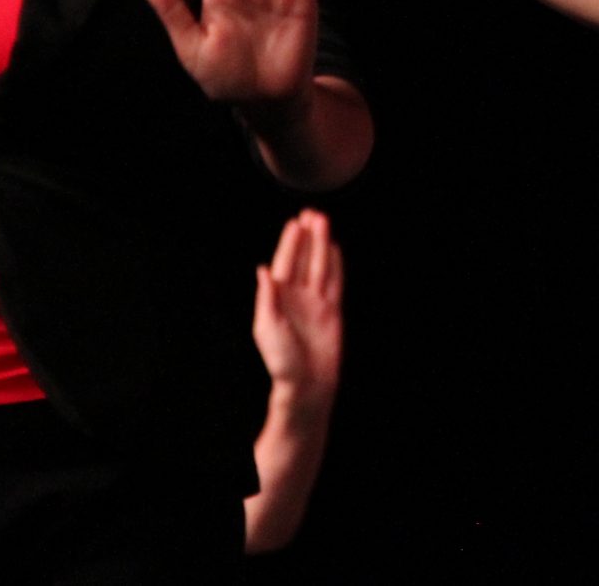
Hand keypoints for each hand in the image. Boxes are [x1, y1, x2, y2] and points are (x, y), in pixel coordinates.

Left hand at [252, 209, 344, 414]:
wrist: (307, 385)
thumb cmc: (282, 361)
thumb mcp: (267, 328)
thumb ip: (267, 298)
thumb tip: (262, 270)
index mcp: (278, 300)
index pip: (285, 265)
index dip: (290, 244)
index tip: (295, 223)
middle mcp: (297, 297)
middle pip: (303, 260)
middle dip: (307, 237)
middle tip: (312, 214)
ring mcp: (315, 303)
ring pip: (320, 266)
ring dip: (322, 245)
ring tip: (324, 222)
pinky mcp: (332, 311)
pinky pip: (335, 282)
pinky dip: (336, 265)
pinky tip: (335, 249)